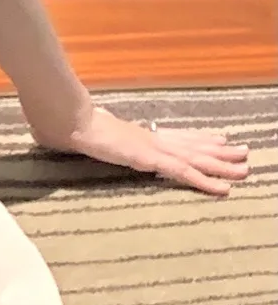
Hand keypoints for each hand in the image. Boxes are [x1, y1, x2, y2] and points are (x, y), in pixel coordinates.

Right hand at [30, 100, 249, 195]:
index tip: (217, 138)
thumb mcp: (74, 131)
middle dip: (218, 151)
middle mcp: (147, 139)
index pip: (172, 136)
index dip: (196, 138)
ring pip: (194, 158)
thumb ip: (77, 133)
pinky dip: (203, 180)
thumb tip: (58, 131)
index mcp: (133, 134)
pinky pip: (182, 173)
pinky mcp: (148, 159)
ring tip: (245, 168)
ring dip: (221, 165)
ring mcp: (150, 148)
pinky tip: (221, 189)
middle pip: (190, 145)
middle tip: (244, 153)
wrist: (60, 115)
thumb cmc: (60, 122)